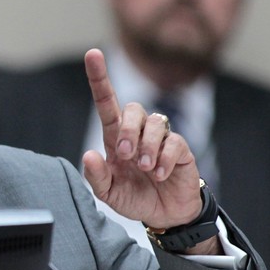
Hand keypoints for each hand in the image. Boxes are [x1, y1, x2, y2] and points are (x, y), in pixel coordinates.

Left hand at [81, 49, 214, 250]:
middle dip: (127, 130)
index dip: (99, 78)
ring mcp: (160, 140)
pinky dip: (164, 159)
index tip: (92, 54)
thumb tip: (88, 155)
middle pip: (132, 109)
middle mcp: (138, 134)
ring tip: (145, 169)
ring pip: (155, 122)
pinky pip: (174, 142)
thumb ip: (96, 176)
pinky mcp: (181, 150)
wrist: (164, 215)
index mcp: (115, 139)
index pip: (106, 103)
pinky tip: (159, 174)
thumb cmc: (134, 197)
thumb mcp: (108, 193)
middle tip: (126, 156)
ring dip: (147, 146)